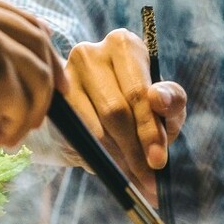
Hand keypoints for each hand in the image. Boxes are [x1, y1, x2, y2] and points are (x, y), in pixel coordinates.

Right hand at [0, 0, 66, 164]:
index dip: (45, 57)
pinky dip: (13, 129)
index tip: (52, 87)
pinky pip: (27, 106)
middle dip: (44, 89)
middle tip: (30, 122)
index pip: (27, 23)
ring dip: (26, 115)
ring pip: (40, 79)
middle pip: (41, 48)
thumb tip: (47, 45)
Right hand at [62, 29, 186, 199]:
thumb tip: (158, 99)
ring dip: (117, 158)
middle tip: (147, 178)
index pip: (137, 92)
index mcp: (124, 45)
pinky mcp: (51, 102)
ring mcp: (64, 77)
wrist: (98, 114)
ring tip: (134, 178)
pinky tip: (110, 167)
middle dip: (134, 150)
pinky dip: (97, 157)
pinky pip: (77, 137)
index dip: (150, 130)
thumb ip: (172, 100)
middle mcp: (90, 53)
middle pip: (114, 110)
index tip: (158, 161)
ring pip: (94, 128)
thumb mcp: (165, 104)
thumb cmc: (140, 106)